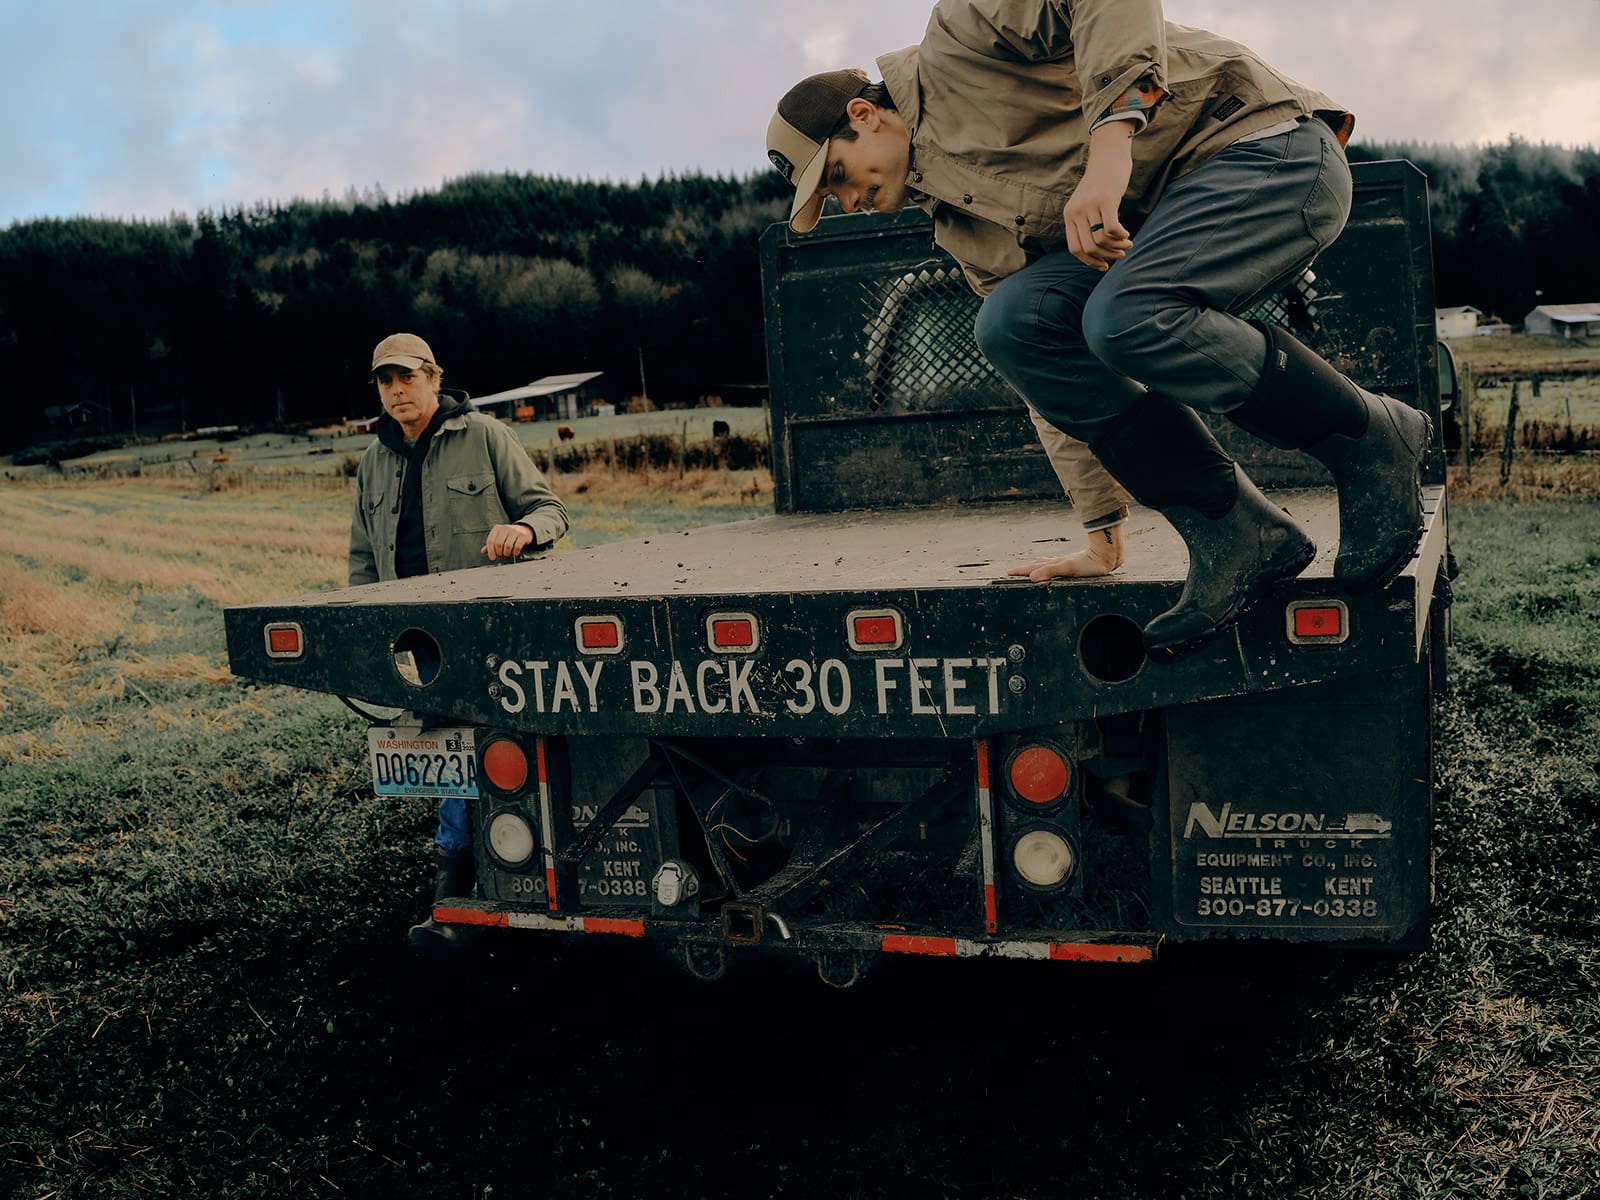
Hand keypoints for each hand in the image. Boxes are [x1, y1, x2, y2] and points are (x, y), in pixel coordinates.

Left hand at [482, 522, 533, 560]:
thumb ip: (491, 544)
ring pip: (507, 546)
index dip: (490, 551)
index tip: (492, 558)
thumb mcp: (499, 538)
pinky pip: (517, 547)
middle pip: (498, 544)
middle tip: (501, 555)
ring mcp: (515, 531)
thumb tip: (483, 551)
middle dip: (499, 553)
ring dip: (507, 553)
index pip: (490, 541)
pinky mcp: (522, 536)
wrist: (524, 530)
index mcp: (497, 528)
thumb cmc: (509, 536)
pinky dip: (514, 553)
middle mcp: (505, 528)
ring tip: (507, 554)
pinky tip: (514, 552)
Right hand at [1007, 523, 1123, 580]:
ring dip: (1035, 566)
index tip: (1009, 572)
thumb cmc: (1089, 564)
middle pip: (1037, 564)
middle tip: (1013, 570)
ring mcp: (1065, 562)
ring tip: (1029, 567)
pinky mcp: (1073, 563)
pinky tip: (1052, 566)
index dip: (1022, 570)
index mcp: (1055, 564)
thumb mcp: (1067, 569)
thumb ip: (1050, 571)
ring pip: (1045, 563)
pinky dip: (1048, 565)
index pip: (1034, 567)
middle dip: (1024, 568)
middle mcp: (1058, 562)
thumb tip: (1033, 576)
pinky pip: (1055, 564)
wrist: (1105, 556)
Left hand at [1064, 122, 1135, 270]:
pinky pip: (1112, 229)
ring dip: (1117, 247)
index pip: (1075, 249)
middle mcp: (1076, 212)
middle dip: (1107, 256)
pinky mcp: (1105, 200)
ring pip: (1101, 240)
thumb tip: (1097, 250)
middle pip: (1090, 248)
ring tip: (1127, 243)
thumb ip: (1086, 223)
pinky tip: (1127, 234)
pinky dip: (1121, 236)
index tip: (1104, 266)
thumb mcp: (1087, 203)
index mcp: (1069, 215)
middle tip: (1121, 254)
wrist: (1108, 156)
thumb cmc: (1101, 183)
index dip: (1089, 261)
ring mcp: (1089, 206)